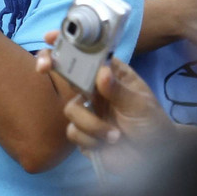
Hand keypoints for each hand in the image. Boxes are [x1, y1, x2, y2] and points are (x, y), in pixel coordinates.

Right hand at [35, 32, 171, 154]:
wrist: (153, 157)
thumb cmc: (151, 122)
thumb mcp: (140, 104)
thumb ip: (119, 91)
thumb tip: (101, 73)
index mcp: (110, 73)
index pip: (87, 53)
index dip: (67, 42)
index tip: (51, 38)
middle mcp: (95, 88)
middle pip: (65, 71)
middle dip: (51, 65)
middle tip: (43, 67)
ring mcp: (87, 110)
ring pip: (71, 109)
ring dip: (92, 124)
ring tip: (116, 135)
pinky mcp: (83, 133)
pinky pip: (73, 132)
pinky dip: (91, 140)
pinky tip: (108, 144)